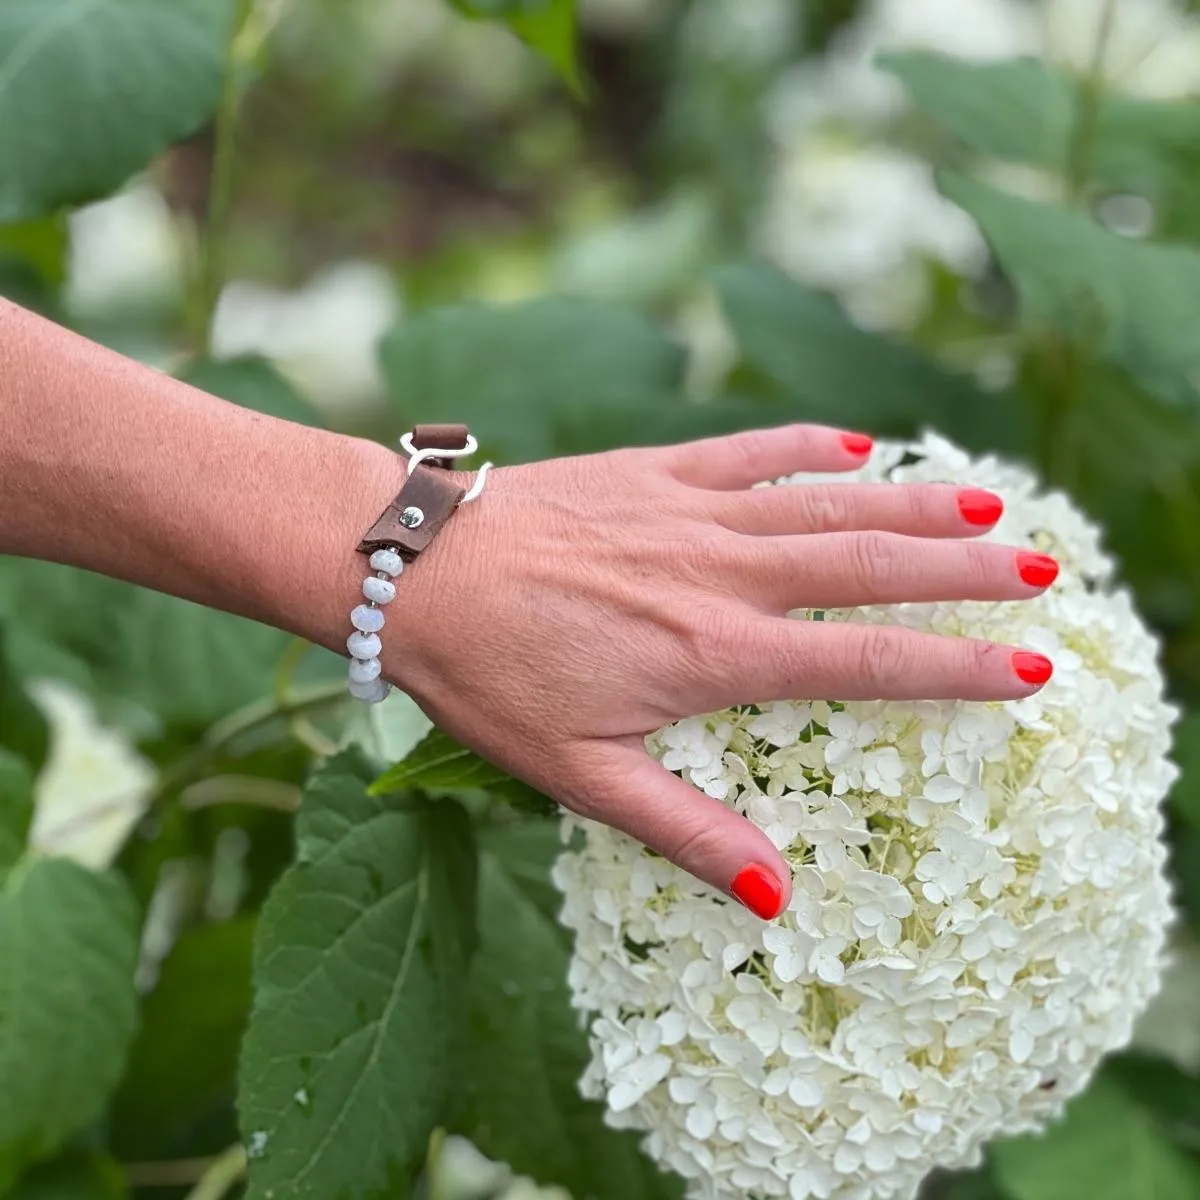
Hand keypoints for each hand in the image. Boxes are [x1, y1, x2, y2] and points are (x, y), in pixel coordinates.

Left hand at [357, 424, 1056, 919]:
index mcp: (710, 656)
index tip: (1025, 669)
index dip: (951, 668)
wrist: (415, 572)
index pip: (861, 662)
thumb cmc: (489, 678)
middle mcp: (718, 575)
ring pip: (826, 501)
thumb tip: (775, 893)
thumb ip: (684, 829)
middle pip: (867, 567)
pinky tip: (860, 446)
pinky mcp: (653, 471)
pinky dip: (809, 446)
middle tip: (1042, 567)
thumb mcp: (581, 776)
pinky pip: (749, 451)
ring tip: (986, 504)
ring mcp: (689, 512)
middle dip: (962, 570)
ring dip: (912, 502)